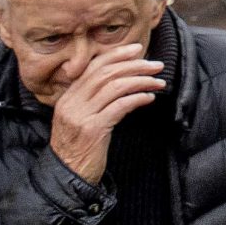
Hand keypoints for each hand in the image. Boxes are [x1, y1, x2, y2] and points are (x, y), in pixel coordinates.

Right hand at [47, 43, 164, 182]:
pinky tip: (149, 98)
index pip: (93, 67)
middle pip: (106, 73)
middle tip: (157, 65)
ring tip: (158, 82)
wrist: (66, 176)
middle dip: (135, 65)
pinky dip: (137, 98)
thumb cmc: (79, 147)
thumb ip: (94, 100)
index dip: (116, 55)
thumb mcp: (81, 118)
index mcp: (68, 97)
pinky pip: (119, 106)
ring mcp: (81, 116)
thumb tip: (123, 79)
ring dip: (141, 81)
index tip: (137, 49)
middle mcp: (72, 103)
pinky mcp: (93, 130)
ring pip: (115, 86)